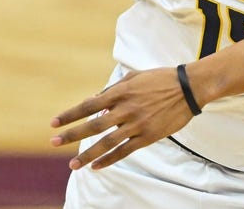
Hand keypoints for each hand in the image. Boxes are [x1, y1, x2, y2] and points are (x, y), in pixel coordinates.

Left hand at [50, 67, 194, 169]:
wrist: (189, 88)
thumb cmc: (161, 79)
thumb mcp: (135, 77)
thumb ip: (113, 90)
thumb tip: (94, 101)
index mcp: (121, 92)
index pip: (89, 106)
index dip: (70, 115)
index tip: (54, 123)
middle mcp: (126, 109)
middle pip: (93, 126)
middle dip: (71, 135)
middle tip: (54, 142)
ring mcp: (137, 124)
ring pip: (107, 143)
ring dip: (88, 155)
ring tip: (73, 164)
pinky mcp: (148, 136)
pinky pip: (125, 151)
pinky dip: (110, 159)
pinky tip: (97, 166)